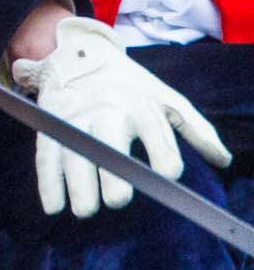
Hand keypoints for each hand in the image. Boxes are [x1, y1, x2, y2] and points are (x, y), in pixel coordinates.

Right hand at [11, 16, 231, 216]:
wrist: (82, 59)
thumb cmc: (132, 89)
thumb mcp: (167, 100)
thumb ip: (197, 130)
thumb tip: (223, 161)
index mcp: (142, 108)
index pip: (157, 140)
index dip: (165, 163)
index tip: (164, 177)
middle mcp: (108, 114)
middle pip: (111, 150)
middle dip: (114, 181)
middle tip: (118, 200)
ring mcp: (76, 121)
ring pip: (75, 159)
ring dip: (80, 189)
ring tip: (86, 210)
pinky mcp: (51, 128)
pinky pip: (47, 160)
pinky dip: (49, 187)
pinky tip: (55, 207)